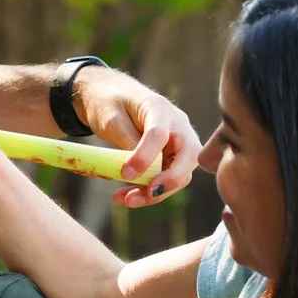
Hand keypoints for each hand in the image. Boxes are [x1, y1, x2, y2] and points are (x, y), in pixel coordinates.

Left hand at [69, 68, 202, 206]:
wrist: (112, 98)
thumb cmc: (110, 104)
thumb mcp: (112, 119)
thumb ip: (127, 142)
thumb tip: (139, 172)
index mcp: (159, 108)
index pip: (159, 134)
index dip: (145, 157)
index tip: (125, 174)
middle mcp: (177, 125)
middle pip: (187, 156)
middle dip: (168, 181)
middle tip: (144, 195)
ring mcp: (179, 142)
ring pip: (180, 174)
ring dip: (156, 192)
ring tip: (126, 200)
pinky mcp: (173, 157)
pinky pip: (168, 179)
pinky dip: (150, 192)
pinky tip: (126, 197)